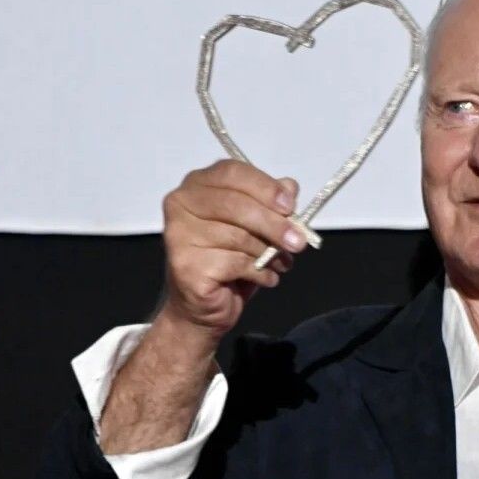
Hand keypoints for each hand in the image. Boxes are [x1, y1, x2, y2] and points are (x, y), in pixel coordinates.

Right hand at [157, 158, 305, 340]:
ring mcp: (179, 234)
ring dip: (269, 253)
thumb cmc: (229, 259)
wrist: (203, 306)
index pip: (232, 172)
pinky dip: (260, 272)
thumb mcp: (256, 227)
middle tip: (299, 242)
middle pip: (236, 204)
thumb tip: (290, 186)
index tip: (290, 205)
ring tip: (281, 263)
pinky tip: (266, 278)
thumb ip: (271, 203)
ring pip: (238, 236)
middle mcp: (181, 203)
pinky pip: (235, 263)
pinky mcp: (185, 264)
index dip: (264, 187)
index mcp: (198, 184)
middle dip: (274, 224)